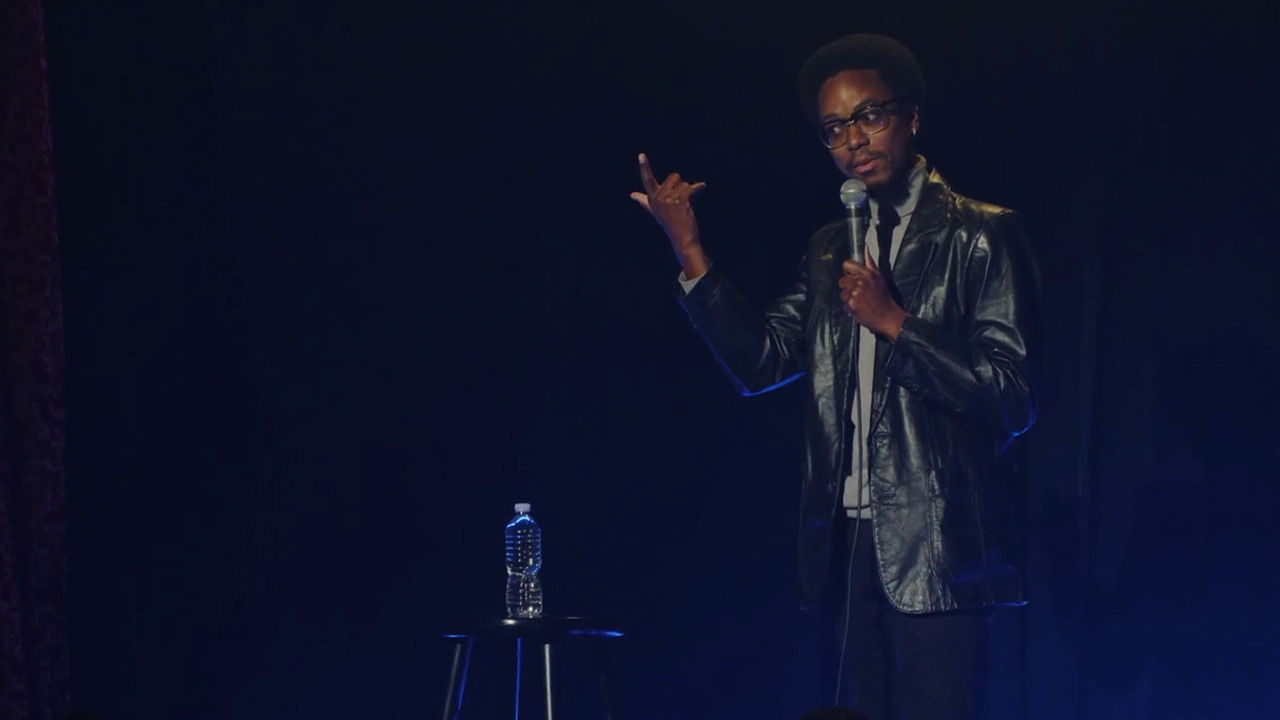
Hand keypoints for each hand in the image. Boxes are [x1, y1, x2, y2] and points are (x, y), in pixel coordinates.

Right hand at [629, 153, 710, 277]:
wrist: (682, 237)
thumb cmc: (669, 223)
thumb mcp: (655, 210)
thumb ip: (643, 200)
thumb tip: (632, 194)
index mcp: (652, 198)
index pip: (647, 180)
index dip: (644, 167)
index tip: (641, 155)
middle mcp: (658, 198)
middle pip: (673, 177)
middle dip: (680, 185)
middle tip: (680, 201)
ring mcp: (669, 200)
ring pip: (683, 183)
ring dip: (688, 191)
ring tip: (685, 205)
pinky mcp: (680, 202)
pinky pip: (690, 187)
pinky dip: (698, 187)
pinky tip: (702, 187)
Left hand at [839, 253, 907, 339]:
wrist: (887, 315)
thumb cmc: (883, 297)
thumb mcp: (879, 277)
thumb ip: (870, 263)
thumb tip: (866, 248)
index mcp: (867, 273)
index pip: (847, 264)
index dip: (848, 271)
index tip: (851, 276)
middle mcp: (860, 281)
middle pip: (842, 280)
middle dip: (848, 286)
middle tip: (859, 292)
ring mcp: (854, 293)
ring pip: (842, 293)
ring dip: (849, 297)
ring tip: (860, 300)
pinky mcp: (850, 304)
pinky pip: (843, 303)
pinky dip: (849, 307)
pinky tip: (859, 307)